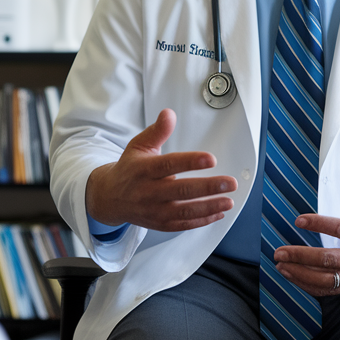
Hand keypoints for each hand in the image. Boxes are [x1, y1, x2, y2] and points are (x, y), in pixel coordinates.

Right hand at [86, 109, 236, 232]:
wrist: (110, 198)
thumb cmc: (130, 170)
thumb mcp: (139, 146)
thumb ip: (157, 131)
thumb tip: (169, 114)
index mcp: (144, 169)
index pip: (169, 165)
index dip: (190, 162)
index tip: (211, 159)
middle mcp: (148, 191)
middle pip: (181, 190)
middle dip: (208, 187)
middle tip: (229, 183)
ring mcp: (154, 210)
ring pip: (184, 211)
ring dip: (209, 207)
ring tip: (228, 201)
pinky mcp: (160, 223)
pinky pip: (183, 224)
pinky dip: (202, 221)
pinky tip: (218, 213)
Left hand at [273, 167, 339, 295]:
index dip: (318, 224)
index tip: (299, 220)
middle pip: (328, 260)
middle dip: (300, 256)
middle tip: (280, 252)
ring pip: (327, 280)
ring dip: (301, 275)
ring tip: (282, 266)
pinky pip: (332, 290)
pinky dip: (311, 286)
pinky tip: (296, 278)